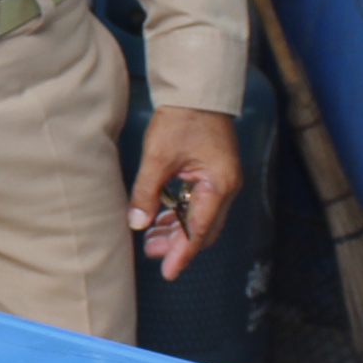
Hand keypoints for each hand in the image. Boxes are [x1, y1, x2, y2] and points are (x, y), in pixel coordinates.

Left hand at [129, 107, 240, 281]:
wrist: (197, 90)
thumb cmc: (181, 119)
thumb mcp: (158, 157)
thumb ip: (147, 192)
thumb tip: (137, 223)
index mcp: (219, 185)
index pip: (200, 230)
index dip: (182, 253)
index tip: (168, 271)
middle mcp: (226, 187)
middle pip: (204, 229)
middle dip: (178, 244)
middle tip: (151, 253)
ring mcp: (222, 181)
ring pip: (201, 218)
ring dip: (177, 230)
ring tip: (150, 238)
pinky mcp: (213, 174)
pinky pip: (199, 204)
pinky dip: (181, 214)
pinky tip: (160, 218)